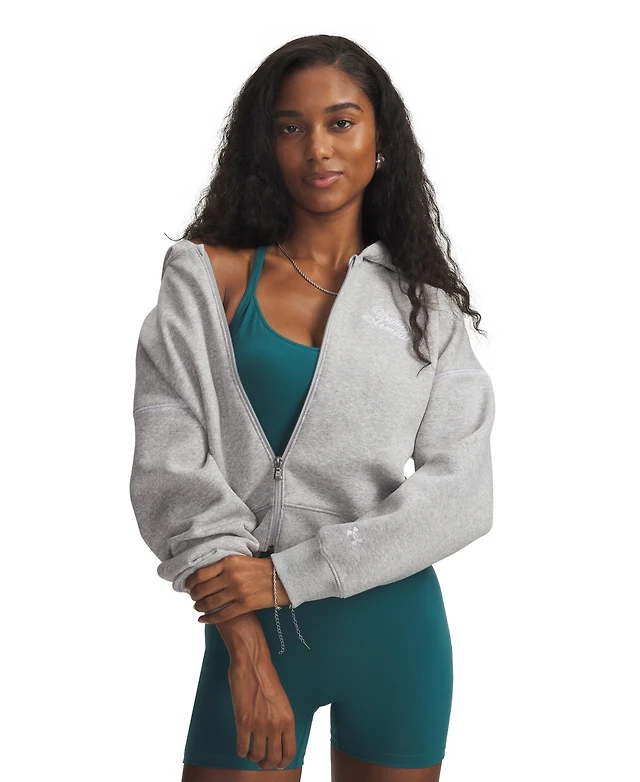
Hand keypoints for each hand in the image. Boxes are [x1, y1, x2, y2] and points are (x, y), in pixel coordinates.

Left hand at [184, 555, 290, 623]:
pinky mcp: (245, 605)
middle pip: (202, 590)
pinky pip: (222, 614)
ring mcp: (238, 591)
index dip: (190, 582)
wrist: (283, 577)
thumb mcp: (240, 560)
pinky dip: (209, 619)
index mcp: (229, 561)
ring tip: (198, 608)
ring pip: (210, 603)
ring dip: (200, 607)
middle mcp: (231, 576)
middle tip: (192, 599)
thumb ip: (223, 566)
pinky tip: (203, 620)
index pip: (200, 574)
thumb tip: (204, 575)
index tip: (186, 587)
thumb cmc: (261, 568)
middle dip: (194, 596)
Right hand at [229, 656, 296, 770]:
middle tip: (260, 761)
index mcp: (288, 719)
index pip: (289, 752)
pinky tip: (241, 746)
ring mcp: (259, 724)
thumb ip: (281, 719)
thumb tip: (276, 737)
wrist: (252, 663)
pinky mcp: (243, 721)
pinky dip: (241, 751)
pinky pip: (242, 748)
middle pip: (273, 758)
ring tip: (250, 752)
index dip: (282, 762)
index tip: (276, 764)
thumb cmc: (266, 678)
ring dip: (252, 758)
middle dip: (266, 764)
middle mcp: (276, 724)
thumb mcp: (281, 701)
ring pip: (257, 756)